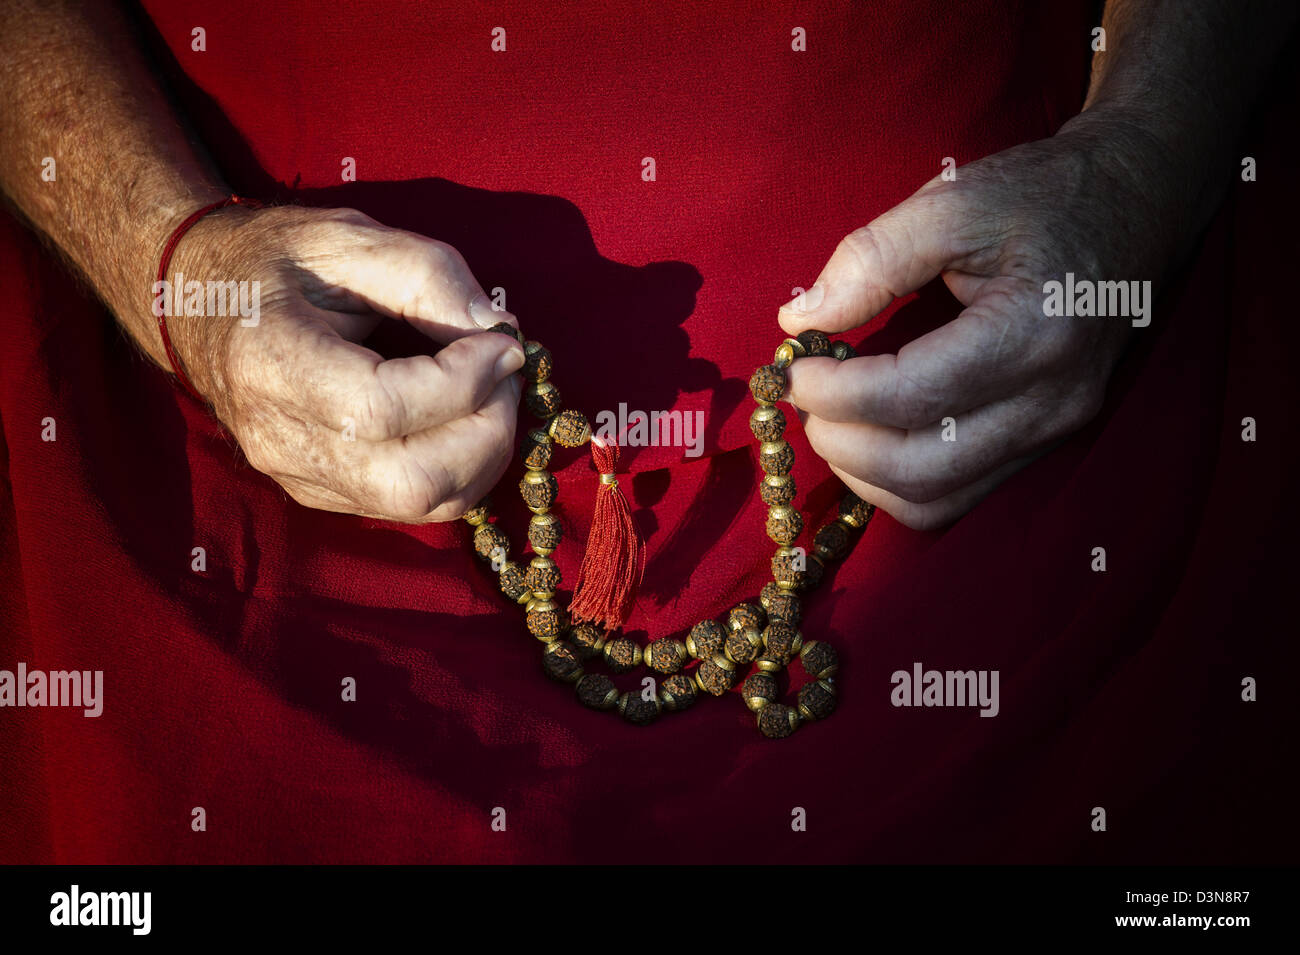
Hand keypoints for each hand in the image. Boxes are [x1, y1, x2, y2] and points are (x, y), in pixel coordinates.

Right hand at [167, 205, 524, 521]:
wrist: (195, 303)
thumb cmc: (273, 261)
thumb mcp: (347, 238)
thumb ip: (428, 276)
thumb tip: (499, 333)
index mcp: (271, 365)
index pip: (384, 408)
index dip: (464, 381)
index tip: (503, 342)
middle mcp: (280, 439)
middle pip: (412, 483)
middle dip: (488, 433)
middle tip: (507, 374)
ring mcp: (299, 477)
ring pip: (422, 505)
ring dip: (484, 455)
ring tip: (493, 392)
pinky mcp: (322, 494)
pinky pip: (412, 505)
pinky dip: (461, 468)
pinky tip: (465, 417)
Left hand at [780, 115, 1179, 529]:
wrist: (1137, 204)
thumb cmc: (1046, 195)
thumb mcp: (956, 199)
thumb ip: (873, 257)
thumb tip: (800, 318)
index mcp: (1034, 333)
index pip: (910, 397)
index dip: (834, 394)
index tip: (795, 367)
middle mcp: (1052, 400)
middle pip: (919, 470)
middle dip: (841, 444)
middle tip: (805, 399)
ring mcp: (1055, 430)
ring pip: (936, 500)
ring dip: (864, 473)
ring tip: (833, 418)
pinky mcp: (1047, 441)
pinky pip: (958, 494)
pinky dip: (898, 479)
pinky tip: (872, 433)